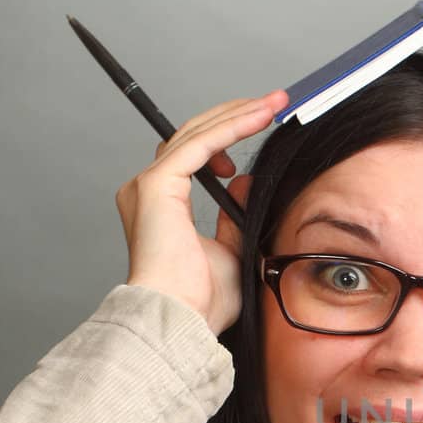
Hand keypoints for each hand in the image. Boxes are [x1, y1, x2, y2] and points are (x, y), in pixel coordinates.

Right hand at [114, 89, 287, 333]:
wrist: (180, 319)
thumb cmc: (201, 301)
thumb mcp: (230, 251)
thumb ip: (234, 217)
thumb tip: (243, 185)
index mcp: (161, 205)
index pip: (195, 154)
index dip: (228, 135)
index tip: (262, 123)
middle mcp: (148, 189)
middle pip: (194, 135)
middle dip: (235, 115)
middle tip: (274, 103)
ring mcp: (149, 184)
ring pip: (196, 133)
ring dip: (237, 114)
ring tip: (274, 104)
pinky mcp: (157, 185)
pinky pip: (200, 144)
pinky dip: (231, 128)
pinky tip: (259, 116)